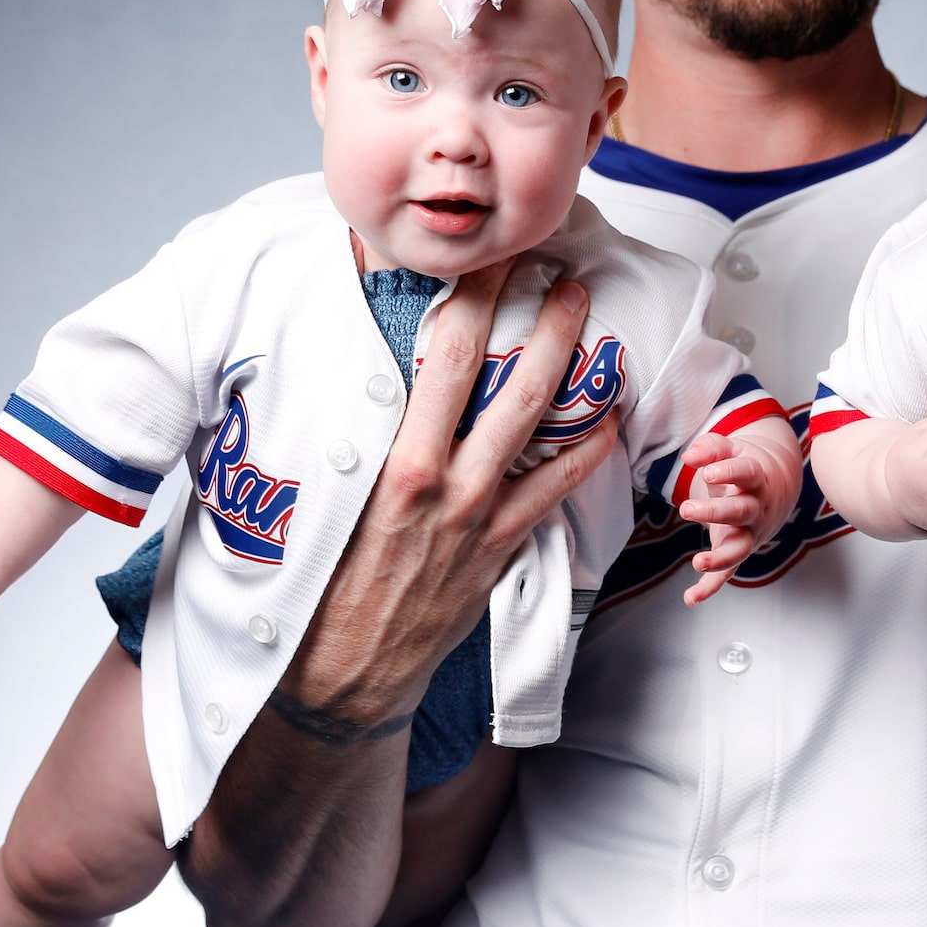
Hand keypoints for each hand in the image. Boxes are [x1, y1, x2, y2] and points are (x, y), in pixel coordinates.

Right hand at [274, 265, 619, 728]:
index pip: (441, 358)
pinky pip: (554, 488)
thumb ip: (356, 436)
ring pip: (538, 426)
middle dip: (538, 319)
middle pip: (503, 380)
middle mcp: (444, 483)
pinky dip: (584, 449)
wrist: (341, 670)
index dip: (471, 298)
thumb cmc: (321, 577)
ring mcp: (479, 517)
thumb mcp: (325, 495)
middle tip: (560, 271)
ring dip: (570, 367)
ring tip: (589, 320)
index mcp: (393, 463)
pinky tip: (604, 418)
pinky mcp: (501, 547)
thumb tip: (370, 366)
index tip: (486, 257)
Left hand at [675, 431, 775, 602]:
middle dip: (714, 512)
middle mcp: (757, 509)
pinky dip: (710, 587)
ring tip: (698, 562)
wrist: (778, 489)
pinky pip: (728, 573)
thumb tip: (689, 457)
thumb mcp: (732, 450)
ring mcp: (750, 533)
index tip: (708, 472)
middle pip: (740, 512)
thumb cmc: (746, 467)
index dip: (728, 472)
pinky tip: (690, 598)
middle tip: (686, 509)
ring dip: (720, 557)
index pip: (746, 473)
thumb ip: (711, 448)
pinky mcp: (738, 550)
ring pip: (739, 548)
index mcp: (757, 479)